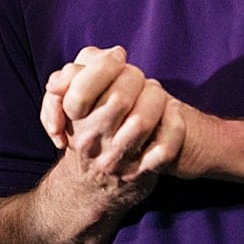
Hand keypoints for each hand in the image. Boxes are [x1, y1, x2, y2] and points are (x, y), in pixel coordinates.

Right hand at [40, 46, 185, 181]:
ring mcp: (118, 158)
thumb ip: (75, 75)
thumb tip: (112, 54)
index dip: (106, 64)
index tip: (118, 57)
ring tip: (155, 93)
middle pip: (118, 99)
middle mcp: (94, 140)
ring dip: (155, 98)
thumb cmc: (86, 134)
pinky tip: (173, 112)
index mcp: (75, 119)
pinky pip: (165, 148)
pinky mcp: (142, 172)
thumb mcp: (69, 106)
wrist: (91, 189)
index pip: (85, 87)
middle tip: (138, 77)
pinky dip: (175, 125)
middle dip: (134, 78)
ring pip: (141, 121)